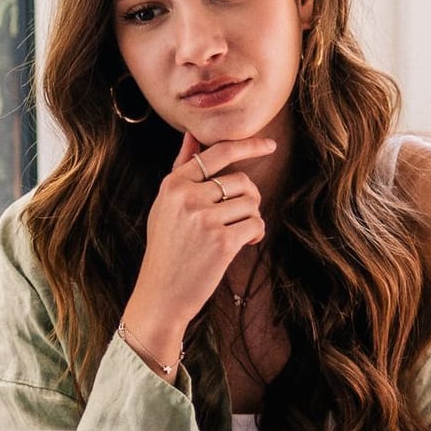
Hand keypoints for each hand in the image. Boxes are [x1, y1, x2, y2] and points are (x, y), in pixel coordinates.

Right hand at [120, 132, 273, 367]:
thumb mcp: (165, 206)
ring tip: (238, 233)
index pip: (217, 153)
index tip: (269, 144)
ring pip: (251, 202)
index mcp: (173, 184)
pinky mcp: (222, 241)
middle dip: (248, 198)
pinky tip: (244, 243)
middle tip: (240, 216)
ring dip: (251, 218)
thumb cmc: (166, 249)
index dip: (248, 146)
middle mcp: (188, 197)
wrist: (160, 294)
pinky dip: (256, 234)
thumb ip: (180, 170)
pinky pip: (256, 224)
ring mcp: (205, 219)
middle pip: (241, 180)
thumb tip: (191, 136)